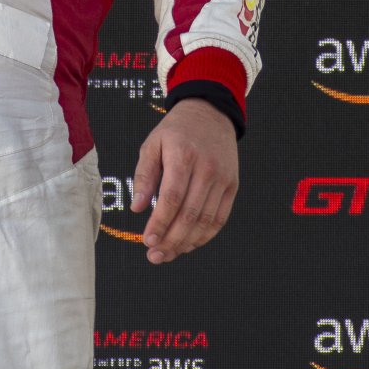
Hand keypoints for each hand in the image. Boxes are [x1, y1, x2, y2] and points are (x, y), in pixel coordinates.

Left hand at [130, 99, 238, 263]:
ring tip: (168, 254)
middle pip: (190, 215)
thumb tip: (136, 207)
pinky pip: (219, 219)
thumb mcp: (153, 143)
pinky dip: (204, 236)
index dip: (160, 223)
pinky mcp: (232, 186)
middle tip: (154, 255)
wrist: (210, 112)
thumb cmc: (176, 131)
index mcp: (183, 155)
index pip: (172, 198)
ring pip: (206, 221)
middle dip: (171, 240)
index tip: (147, 241)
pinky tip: (188, 244)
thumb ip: (144, 175)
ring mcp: (223, 179)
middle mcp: (207, 169)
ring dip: (186, 243)